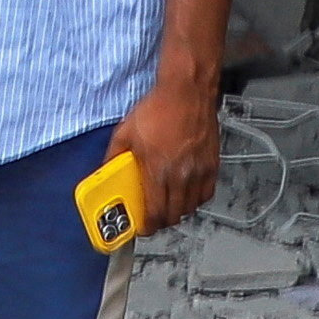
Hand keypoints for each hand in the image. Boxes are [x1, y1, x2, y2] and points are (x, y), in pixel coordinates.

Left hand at [109, 73, 222, 239]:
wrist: (187, 91)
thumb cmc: (160, 106)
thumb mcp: (126, 131)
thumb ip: (114, 156)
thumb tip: (107, 170)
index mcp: (157, 170)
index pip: (154, 213)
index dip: (147, 227)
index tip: (142, 227)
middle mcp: (180, 174)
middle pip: (173, 215)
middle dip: (161, 221)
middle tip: (153, 217)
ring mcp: (199, 171)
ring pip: (191, 207)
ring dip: (179, 211)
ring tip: (169, 205)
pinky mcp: (212, 164)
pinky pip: (206, 194)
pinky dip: (196, 199)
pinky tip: (187, 192)